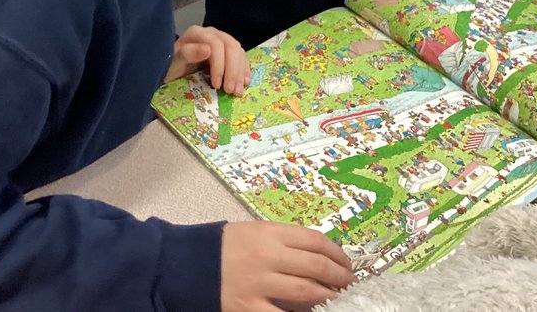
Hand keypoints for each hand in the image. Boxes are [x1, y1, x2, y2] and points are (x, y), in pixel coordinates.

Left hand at [163, 26, 250, 95]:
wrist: (172, 70)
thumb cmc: (170, 67)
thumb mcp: (174, 63)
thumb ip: (187, 54)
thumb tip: (207, 49)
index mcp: (197, 33)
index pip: (216, 44)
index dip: (219, 65)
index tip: (217, 85)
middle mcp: (212, 34)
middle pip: (231, 46)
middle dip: (233, 70)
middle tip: (230, 90)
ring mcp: (221, 41)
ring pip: (238, 52)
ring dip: (240, 73)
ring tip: (237, 91)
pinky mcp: (227, 52)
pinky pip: (241, 57)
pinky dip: (243, 70)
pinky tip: (244, 83)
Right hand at [221, 221, 353, 311]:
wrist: (187, 264)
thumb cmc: (223, 247)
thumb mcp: (254, 232)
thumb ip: (284, 242)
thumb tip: (319, 256)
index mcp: (271, 233)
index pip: (316, 241)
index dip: (338, 254)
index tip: (346, 264)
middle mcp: (268, 255)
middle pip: (317, 266)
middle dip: (340, 278)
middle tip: (349, 285)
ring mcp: (259, 283)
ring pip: (307, 292)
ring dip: (329, 298)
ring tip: (338, 301)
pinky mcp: (249, 308)